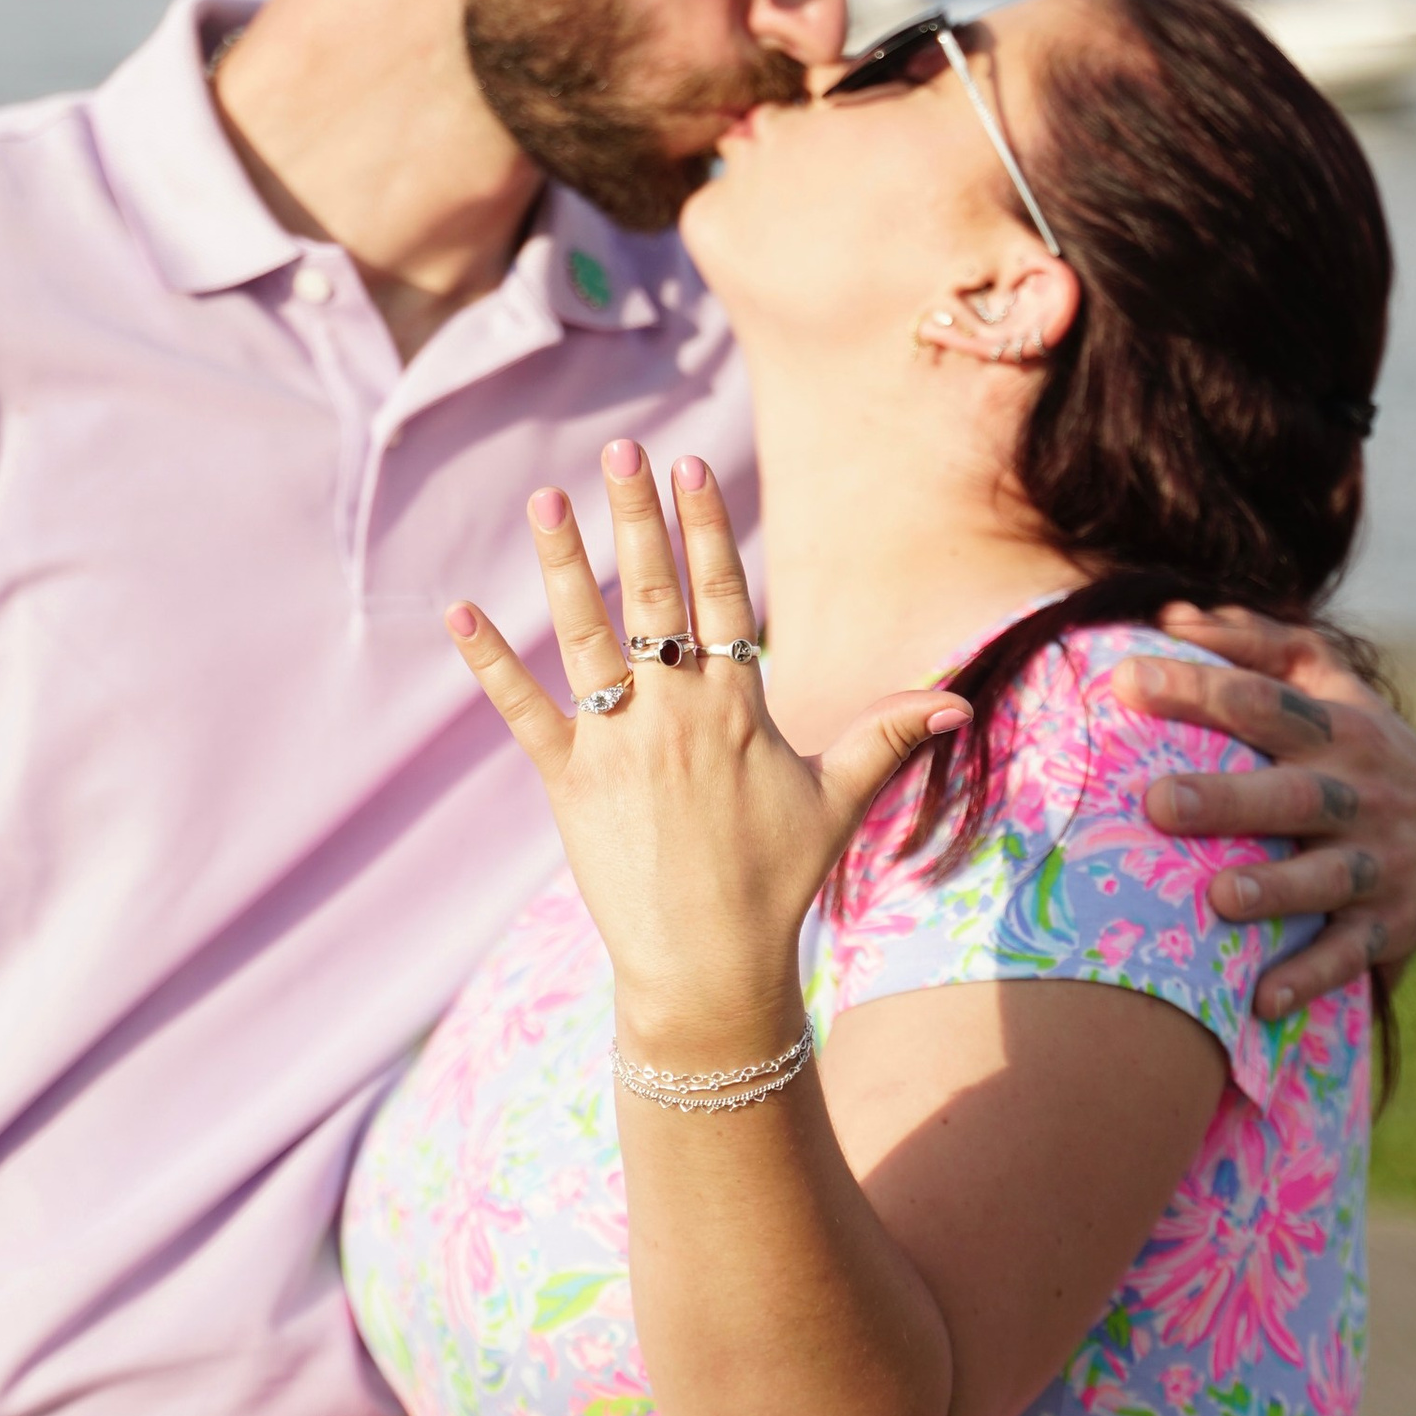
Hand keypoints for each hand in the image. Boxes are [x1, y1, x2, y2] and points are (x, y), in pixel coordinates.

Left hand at [446, 442, 962, 1049]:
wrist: (709, 965)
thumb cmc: (776, 882)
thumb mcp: (837, 801)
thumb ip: (888, 736)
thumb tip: (958, 700)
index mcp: (737, 707)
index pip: (721, 597)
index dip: (705, 530)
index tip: (690, 469)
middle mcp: (675, 712)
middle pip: (652, 595)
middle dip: (635, 517)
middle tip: (620, 449)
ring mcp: (618, 743)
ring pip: (585, 635)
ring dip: (562, 564)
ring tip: (545, 500)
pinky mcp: (568, 783)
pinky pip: (522, 712)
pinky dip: (488, 664)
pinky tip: (457, 613)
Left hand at [1119, 604, 1415, 1017]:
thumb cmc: (1358, 746)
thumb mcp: (1326, 683)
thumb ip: (1255, 643)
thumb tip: (1171, 616)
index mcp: (1338, 730)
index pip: (1262, 704)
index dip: (1198, 689)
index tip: (1125, 680)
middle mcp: (1361, 794)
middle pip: (1294, 793)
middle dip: (1228, 799)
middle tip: (1157, 800)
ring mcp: (1380, 862)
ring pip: (1328, 877)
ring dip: (1276, 890)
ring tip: (1218, 897)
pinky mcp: (1390, 924)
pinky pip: (1349, 956)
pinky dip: (1310, 979)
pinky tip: (1261, 1000)